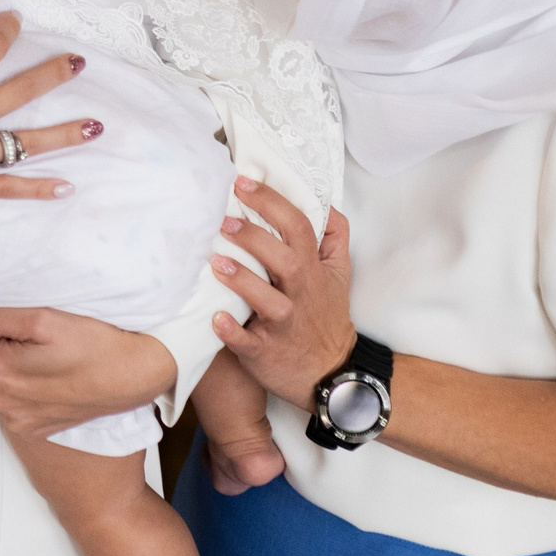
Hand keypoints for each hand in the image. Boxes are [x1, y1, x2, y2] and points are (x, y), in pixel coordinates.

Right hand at [0, 9, 100, 209]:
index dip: (5, 30)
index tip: (13, 20)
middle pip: (22, 92)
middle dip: (54, 74)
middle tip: (79, 63)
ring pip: (25, 143)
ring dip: (64, 134)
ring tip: (96, 127)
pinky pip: (4, 187)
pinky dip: (35, 189)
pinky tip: (64, 187)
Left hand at [0, 308, 174, 439]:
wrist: (133, 375)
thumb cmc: (93, 344)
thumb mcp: (43, 318)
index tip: (21, 315)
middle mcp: (0, 400)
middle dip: (5, 340)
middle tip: (41, 334)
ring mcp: (17, 418)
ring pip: (3, 375)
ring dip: (18, 362)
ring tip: (51, 354)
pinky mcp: (34, 426)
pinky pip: (19, 396)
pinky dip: (31, 383)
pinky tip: (56, 374)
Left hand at [210, 182, 354, 410]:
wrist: (331, 373)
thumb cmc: (326, 316)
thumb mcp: (339, 274)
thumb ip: (334, 237)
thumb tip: (325, 202)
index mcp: (312, 269)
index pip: (298, 227)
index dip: (273, 203)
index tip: (243, 182)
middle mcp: (299, 293)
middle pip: (283, 259)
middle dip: (254, 238)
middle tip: (223, 220)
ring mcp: (282, 324)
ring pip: (266, 300)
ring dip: (242, 281)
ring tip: (215, 263)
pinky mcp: (265, 351)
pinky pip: (248, 342)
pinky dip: (233, 332)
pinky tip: (215, 319)